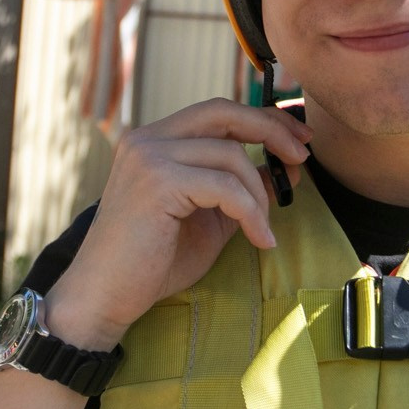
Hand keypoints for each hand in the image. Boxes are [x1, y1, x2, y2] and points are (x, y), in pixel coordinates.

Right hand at [44, 99, 312, 349]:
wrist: (106, 296)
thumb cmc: (153, 262)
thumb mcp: (210, 219)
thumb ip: (241, 190)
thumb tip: (286, 168)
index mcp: (155, 141)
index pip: (217, 112)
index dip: (261, 119)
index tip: (296, 138)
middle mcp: (147, 139)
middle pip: (224, 113)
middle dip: (271, 130)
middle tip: (302, 157)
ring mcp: (148, 157)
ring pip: (230, 156)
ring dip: (259, 195)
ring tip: (264, 230)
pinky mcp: (157, 182)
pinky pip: (225, 188)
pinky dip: (252, 214)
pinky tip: (260, 241)